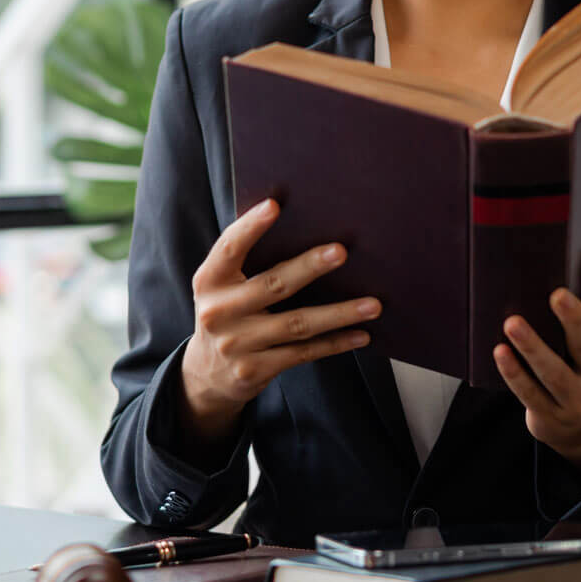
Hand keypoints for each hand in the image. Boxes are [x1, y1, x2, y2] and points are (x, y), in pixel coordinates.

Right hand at [178, 198, 380, 441]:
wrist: (207, 376)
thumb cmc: (226, 316)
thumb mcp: (221, 288)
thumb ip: (246, 263)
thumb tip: (300, 227)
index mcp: (209, 281)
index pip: (229, 248)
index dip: (250, 227)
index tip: (274, 205)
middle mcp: (219, 312)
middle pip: (273, 285)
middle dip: (309, 267)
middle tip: (341, 251)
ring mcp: (237, 344)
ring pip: (297, 324)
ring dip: (339, 313)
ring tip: (373, 304)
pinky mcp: (255, 370)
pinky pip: (304, 352)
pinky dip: (335, 343)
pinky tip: (361, 334)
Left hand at [493, 256, 580, 474]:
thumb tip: (556, 274)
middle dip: (573, 320)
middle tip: (557, 295)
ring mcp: (577, 401)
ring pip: (554, 372)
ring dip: (533, 347)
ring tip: (513, 323)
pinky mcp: (550, 416)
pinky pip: (529, 393)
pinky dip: (514, 373)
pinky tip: (500, 353)